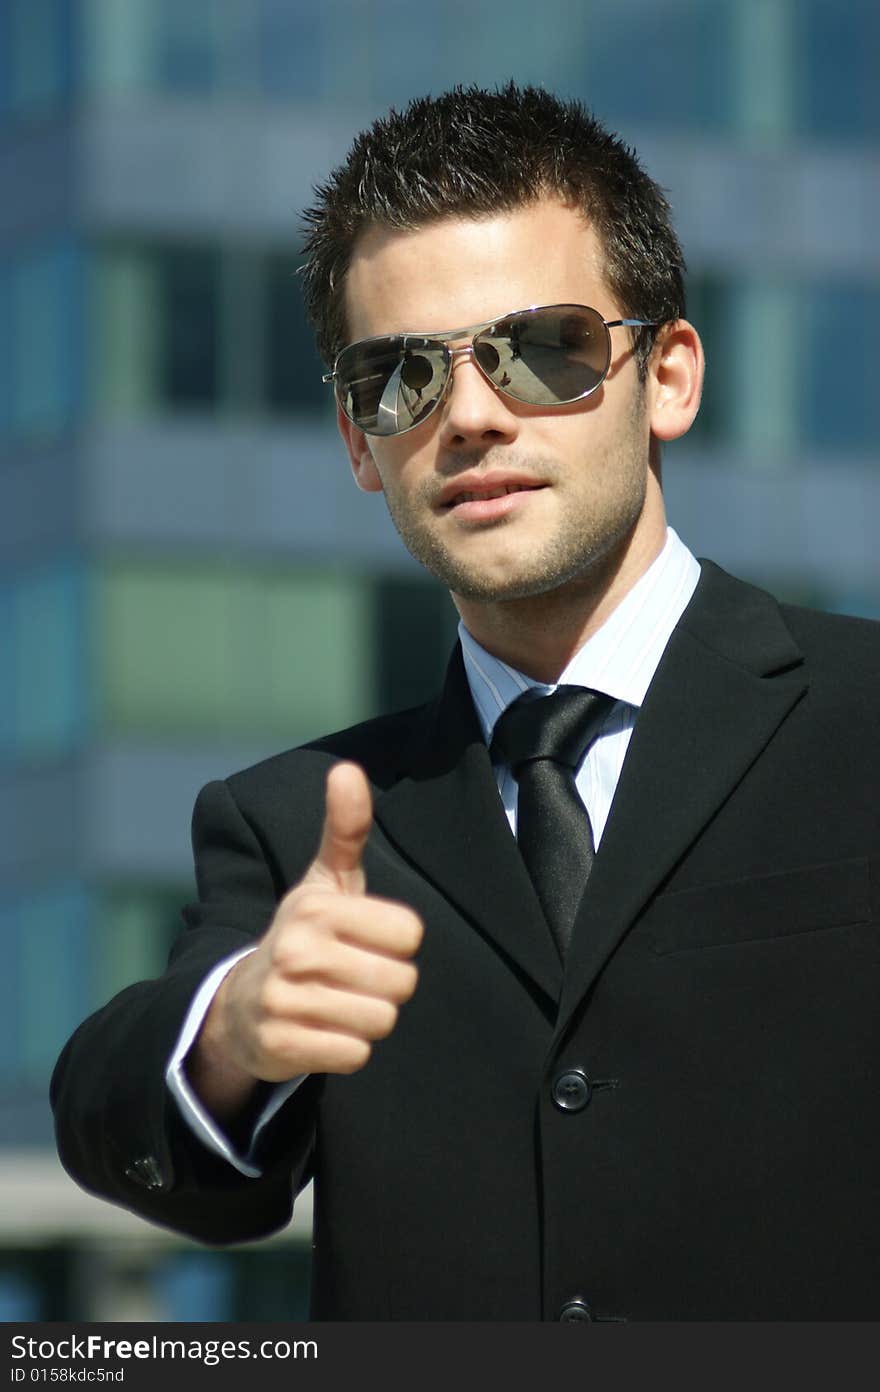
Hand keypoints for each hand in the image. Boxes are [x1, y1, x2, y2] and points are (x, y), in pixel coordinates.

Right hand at [188, 763, 422, 1117]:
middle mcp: (297, 949)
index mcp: (317, 907)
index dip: (398, 943)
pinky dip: (348, 1049)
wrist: (240, 1005)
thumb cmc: (305, 937)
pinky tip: (322, 1031)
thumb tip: (346, 769)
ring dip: (368, 1019)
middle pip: (401, 982)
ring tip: (337, 1004)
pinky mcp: (281, 1045)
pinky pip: (355, 1054)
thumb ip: (345, 829)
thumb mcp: (325, 882)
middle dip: (387, 986)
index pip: (410, 933)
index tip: (367, 941)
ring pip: (381, 1021)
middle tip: (353, 978)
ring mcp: (285, 999)